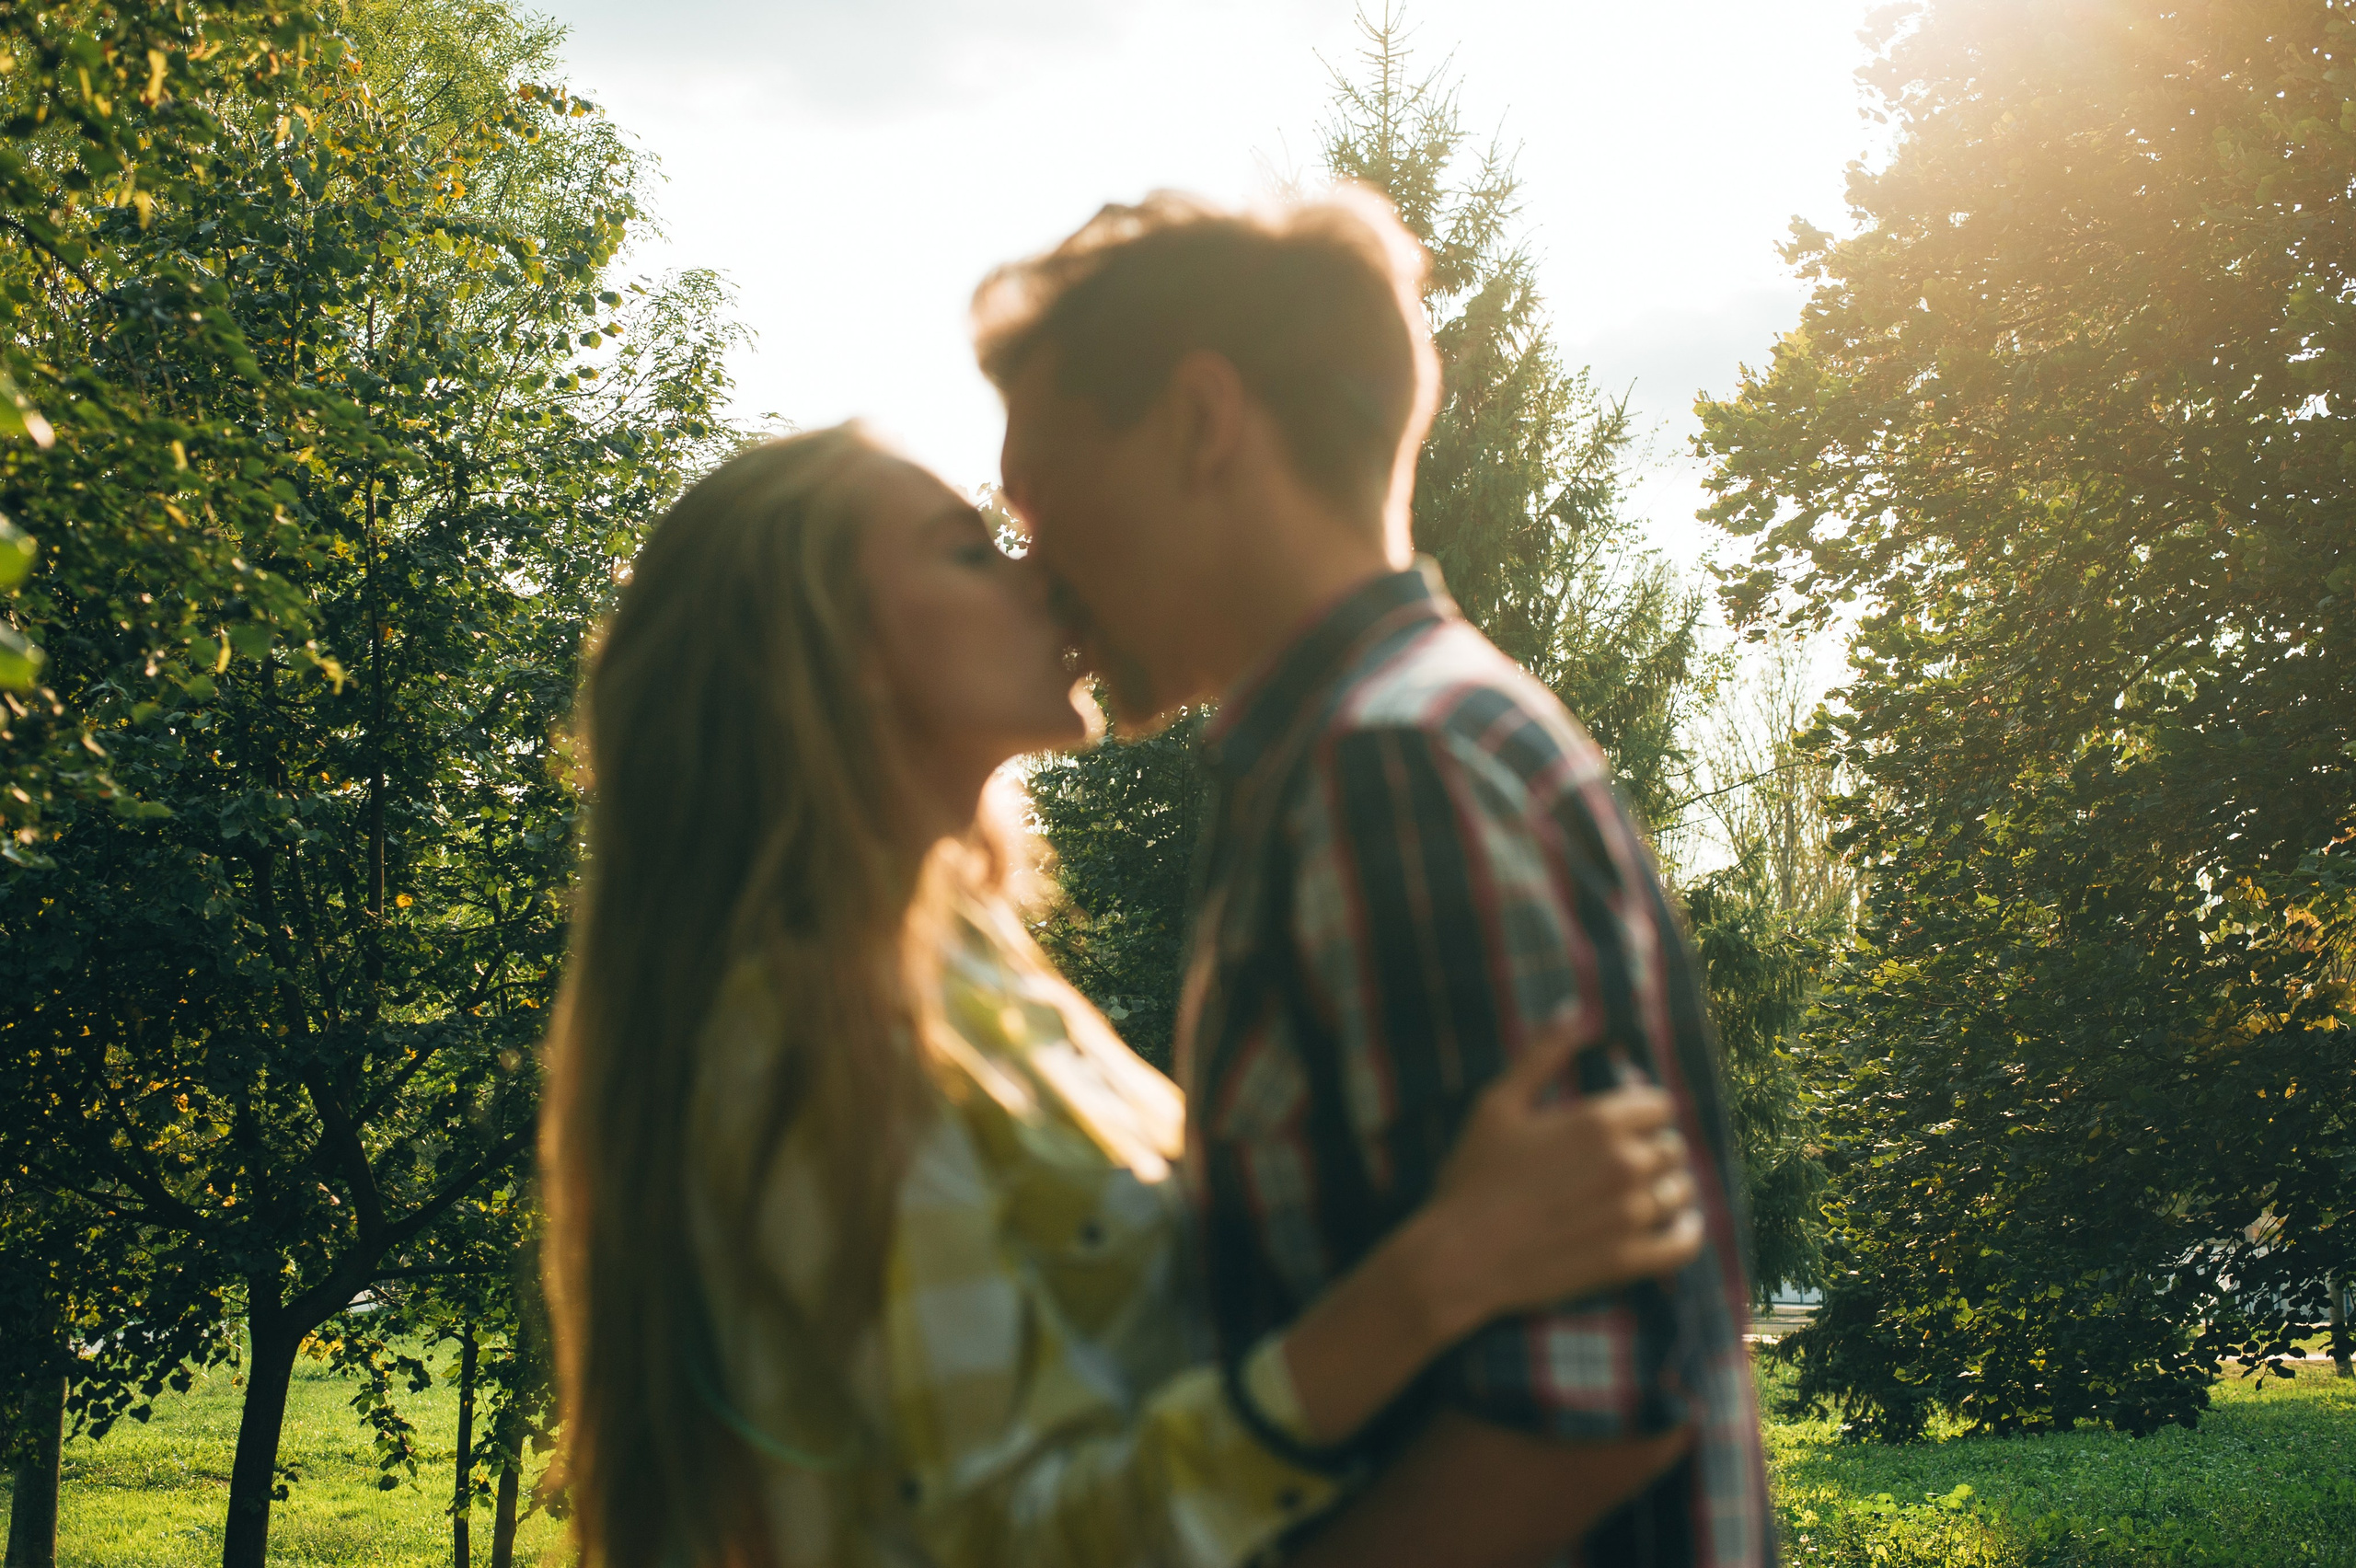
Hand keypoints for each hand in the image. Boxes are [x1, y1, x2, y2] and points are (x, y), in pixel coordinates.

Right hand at [1415, 1021, 1703, 1337]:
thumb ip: (1542, 1053)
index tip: (1629, 1121)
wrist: (1458, 1258)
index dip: (1645, 1110)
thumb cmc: (1473, 1177)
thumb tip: (1575, 1008)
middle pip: (1673, 1146)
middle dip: (1656, 1148)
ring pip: (1682, 1191)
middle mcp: (1625, 1164)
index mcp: (1599, 1121)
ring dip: (1670, 1188)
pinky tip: (1679, 1226)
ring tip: (1648, 1192)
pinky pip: (1684, 1243)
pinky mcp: (1629, 1260)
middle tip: (1629, 1159)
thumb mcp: (1498, 1104)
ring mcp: (1630, 1214)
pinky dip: (1688, 1232)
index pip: (1659, 1104)